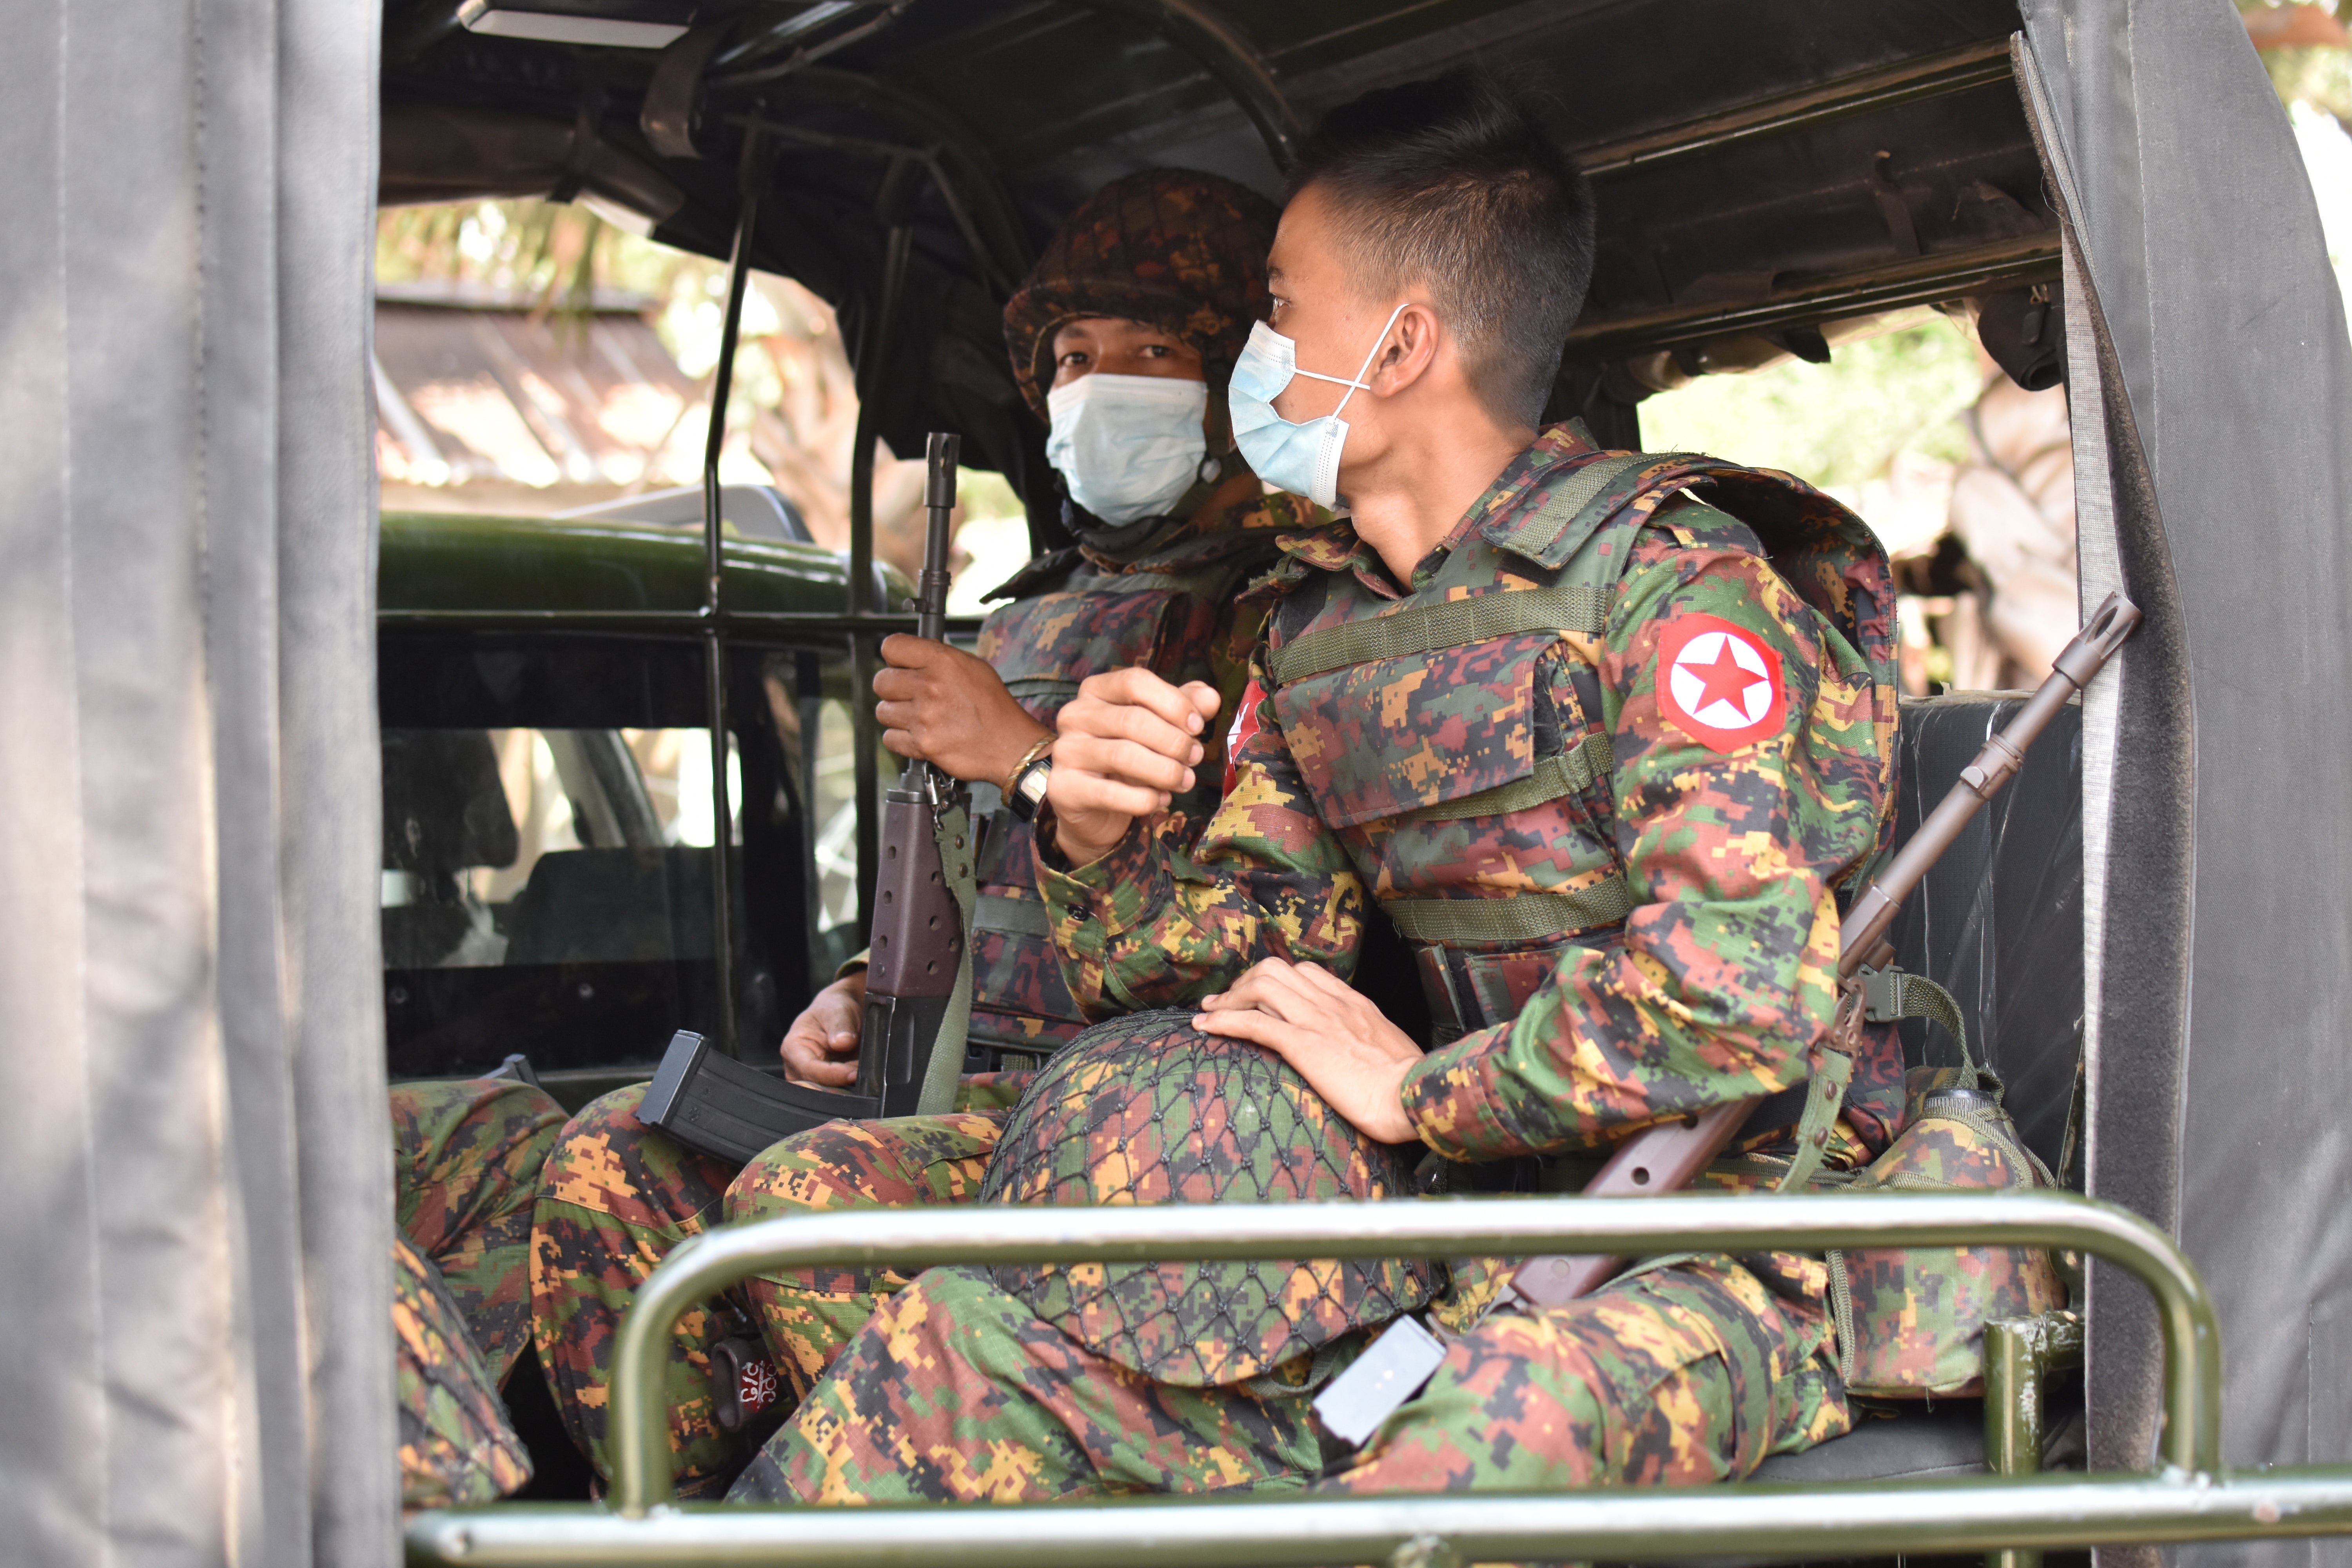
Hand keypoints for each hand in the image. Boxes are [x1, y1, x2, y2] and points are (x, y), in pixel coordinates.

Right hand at [777, 972, 866, 1087]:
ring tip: (863, 1079)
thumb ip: (840, 1025)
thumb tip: (843, 1042)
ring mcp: (809, 1080)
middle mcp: (796, 1068)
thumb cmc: (834, 1010)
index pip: (809, 1069)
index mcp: (793, 1047)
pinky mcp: (823, 1086)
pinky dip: (849, 1092)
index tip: (852, 1074)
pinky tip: (861, 1084)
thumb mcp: (838, 1010)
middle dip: (837, 1088)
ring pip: (825, 1096)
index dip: (832, 1075)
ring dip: (845, 1092)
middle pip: (813, 1089)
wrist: (842, 1015)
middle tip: (861, 1081)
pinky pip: (835, 1096)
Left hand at [873, 635, 1050, 784]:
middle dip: (893, 687)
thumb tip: (912, 656)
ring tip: (917, 716)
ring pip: (883, 711)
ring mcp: (924, 717)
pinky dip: (900, 738)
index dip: (894, 656)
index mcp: (943, 661)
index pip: (892, 646)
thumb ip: (939, 658)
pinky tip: (918, 734)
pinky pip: (890, 738)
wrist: (1010, 744)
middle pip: (881, 681)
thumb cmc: (994, 706)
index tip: (900, 664)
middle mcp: (930, 686)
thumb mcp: (973, 666)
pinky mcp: (922, 744)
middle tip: (909, 694)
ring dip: (896, 714)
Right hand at [1047, 668, 1219, 864]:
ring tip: (1185, 781)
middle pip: (1133, 720)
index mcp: (1096, 690)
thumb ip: (1182, 708)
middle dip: (1174, 741)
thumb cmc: (1128, 758)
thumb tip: (1210, 697)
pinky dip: (1145, 799)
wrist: (1093, 808)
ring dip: (1165, 771)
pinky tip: (1161, 801)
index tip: (1198, 726)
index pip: (1135, 681)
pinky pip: (1111, 793)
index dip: (1172, 703)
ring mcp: (1065, 751)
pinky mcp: (1064, 788)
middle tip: (1196, 758)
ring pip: (1124, 755)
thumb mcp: (1157, 726)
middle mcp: (1075, 715)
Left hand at [1193, 958, 1420, 1142]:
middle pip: (1276, 970)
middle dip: (1244, 983)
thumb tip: (1361, 1053)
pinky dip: (1224, 1021)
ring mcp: (1316, 1020)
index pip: (1305, 971)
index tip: (1256, 995)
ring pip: (1260, 986)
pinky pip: (1254, 1022)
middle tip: (1224, 1003)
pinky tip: (1206, 1028)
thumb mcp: (1390, 1051)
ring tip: (1209, 1013)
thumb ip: (1369, 1042)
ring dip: (1229, 998)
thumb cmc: (1407, 1085)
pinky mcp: (1303, 1044)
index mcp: (1353, 1003)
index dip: (1273, 979)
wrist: (1413, 1095)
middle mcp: (1332, 1003)